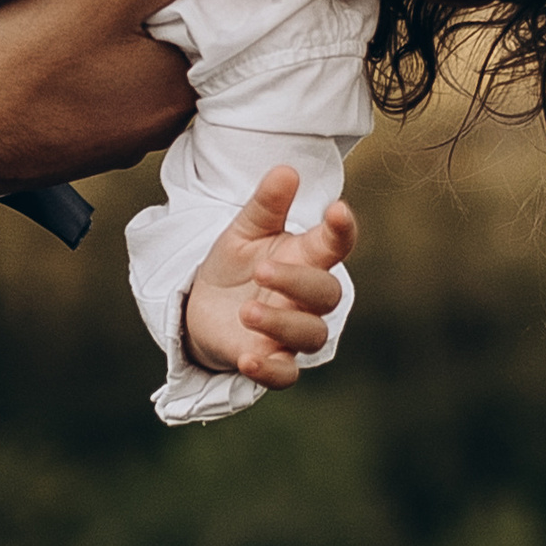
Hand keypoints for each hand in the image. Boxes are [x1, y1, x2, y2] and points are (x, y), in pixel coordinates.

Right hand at [0, 0, 231, 190]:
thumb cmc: (22, 70)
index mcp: (179, 94)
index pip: (222, 25)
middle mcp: (159, 126)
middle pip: (183, 47)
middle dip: (165, 4)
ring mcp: (118, 139)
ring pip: (141, 67)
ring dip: (128, 33)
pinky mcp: (80, 143)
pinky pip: (108, 88)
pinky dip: (100, 60)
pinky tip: (69, 42)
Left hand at [181, 165, 357, 387]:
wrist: (201, 308)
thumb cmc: (235, 265)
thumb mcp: (244, 231)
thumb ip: (266, 204)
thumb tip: (286, 170)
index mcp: (306, 258)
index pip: (337, 244)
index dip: (343, 230)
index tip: (337, 210)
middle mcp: (306, 297)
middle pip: (327, 293)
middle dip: (298, 282)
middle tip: (261, 269)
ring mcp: (292, 332)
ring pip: (312, 335)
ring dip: (282, 323)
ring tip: (246, 312)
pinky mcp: (272, 360)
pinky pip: (286, 375)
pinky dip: (271, 370)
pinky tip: (247, 357)